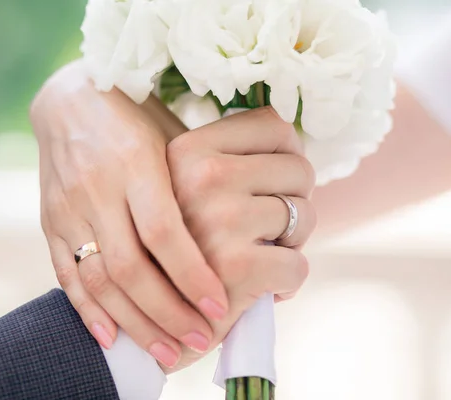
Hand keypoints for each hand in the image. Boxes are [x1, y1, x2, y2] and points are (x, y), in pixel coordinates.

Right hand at [30, 61, 228, 366]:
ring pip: (98, 278)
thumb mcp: (174, 136)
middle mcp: (98, 187)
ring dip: (132, 322)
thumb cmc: (138, 116)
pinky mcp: (50, 220)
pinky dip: (86, 310)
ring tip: (164, 352)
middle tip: (199, 340)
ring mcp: (69, 207)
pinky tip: (110, 337)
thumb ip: (200, 179)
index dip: (191, 274)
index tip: (218, 306)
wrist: (70, 98)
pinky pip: (65, 272)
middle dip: (167, 311)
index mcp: (136, 162)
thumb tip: (248, 223)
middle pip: (130, 266)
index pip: (163, 231)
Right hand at [165, 107, 316, 370]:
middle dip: (299, 200)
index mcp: (185, 152)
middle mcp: (199, 178)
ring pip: (303, 216)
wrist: (147, 323)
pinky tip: (266, 288)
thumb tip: (289, 138)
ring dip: (294, 243)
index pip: (272, 124)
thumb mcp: (180, 189)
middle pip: (298, 168)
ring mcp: (216, 220)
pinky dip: (290, 281)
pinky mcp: (233, 267)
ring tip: (266, 256)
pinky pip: (297, 266)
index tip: (283, 177)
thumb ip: (220, 160)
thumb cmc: (178, 251)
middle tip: (276, 225)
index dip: (290, 150)